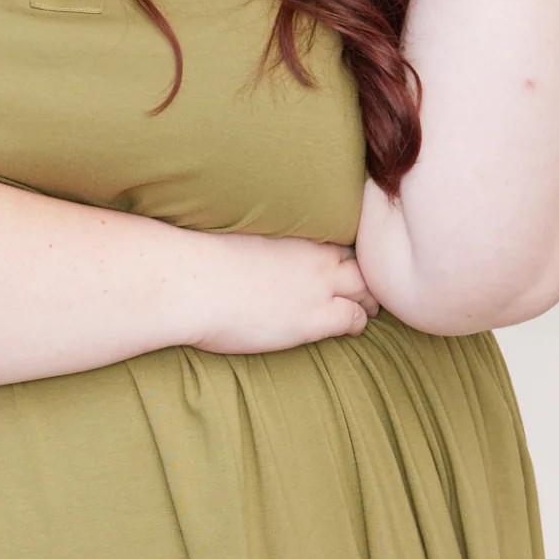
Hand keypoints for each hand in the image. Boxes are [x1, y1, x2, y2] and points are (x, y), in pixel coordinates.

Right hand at [187, 232, 378, 354]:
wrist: (190, 280)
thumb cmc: (197, 259)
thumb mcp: (233, 234)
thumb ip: (255, 237)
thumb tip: (247, 243)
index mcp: (294, 230)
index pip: (336, 236)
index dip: (340, 251)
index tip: (337, 262)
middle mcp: (313, 254)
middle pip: (359, 260)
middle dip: (363, 274)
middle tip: (360, 287)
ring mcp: (318, 285)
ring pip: (366, 288)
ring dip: (368, 299)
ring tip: (365, 308)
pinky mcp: (314, 317)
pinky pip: (356, 318)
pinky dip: (358, 322)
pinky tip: (352, 328)